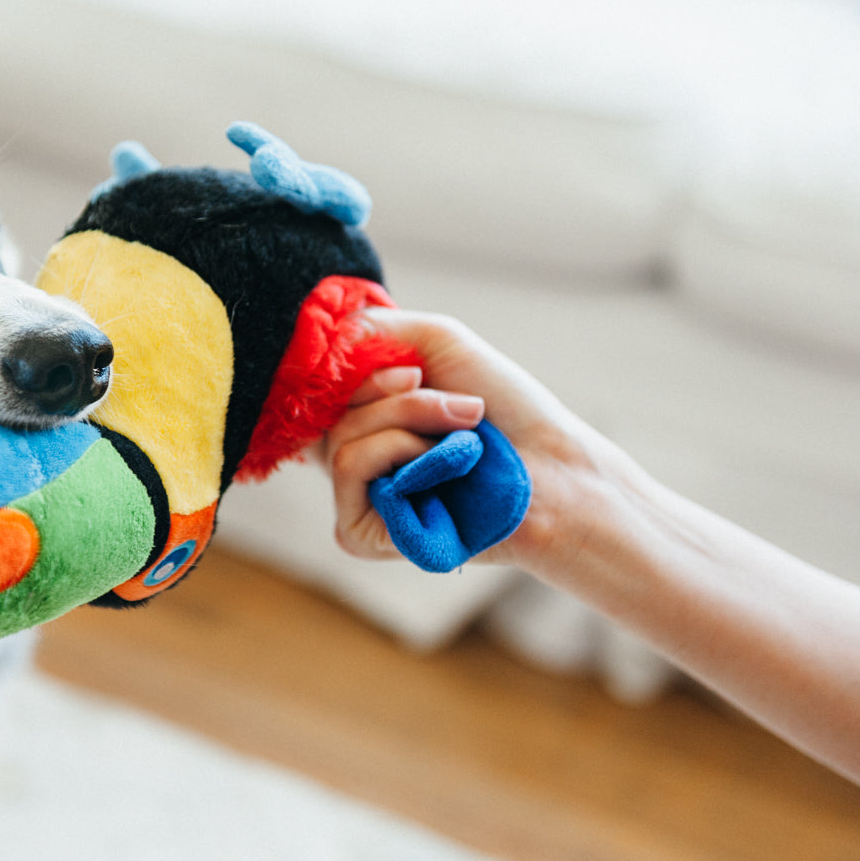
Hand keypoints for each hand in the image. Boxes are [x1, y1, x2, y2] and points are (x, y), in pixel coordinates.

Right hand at [319, 309, 617, 568]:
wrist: (552, 469)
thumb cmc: (505, 409)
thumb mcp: (434, 343)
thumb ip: (367, 330)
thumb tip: (307, 336)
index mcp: (364, 419)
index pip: (317, 388)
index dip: (353, 369)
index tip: (413, 368)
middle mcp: (353, 457)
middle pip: (327, 409)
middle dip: (396, 394)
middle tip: (459, 405)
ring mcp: (354, 497)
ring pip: (339, 434)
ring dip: (408, 419)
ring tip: (460, 438)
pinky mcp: (360, 530)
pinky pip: (349, 465)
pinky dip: (396, 451)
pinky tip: (440, 470)